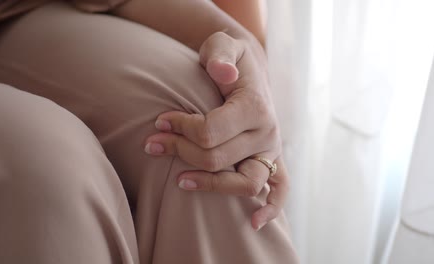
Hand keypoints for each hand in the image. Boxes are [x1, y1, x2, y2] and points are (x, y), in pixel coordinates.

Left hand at [144, 32, 288, 230]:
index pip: (209, 132)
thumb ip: (219, 54)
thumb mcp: (222, 45)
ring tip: (180, 180)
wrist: (248, 70)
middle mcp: (268, 132)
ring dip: (209, 184)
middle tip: (154, 143)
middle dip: (178, 151)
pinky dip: (270, 209)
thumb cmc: (229, 59)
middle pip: (216, 158)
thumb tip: (221, 73)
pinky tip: (253, 223)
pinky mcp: (273, 161)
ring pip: (242, 182)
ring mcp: (271, 150)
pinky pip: (279, 190)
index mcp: (255, 106)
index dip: (178, 129)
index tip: (160, 123)